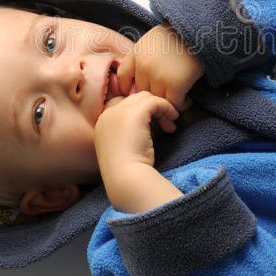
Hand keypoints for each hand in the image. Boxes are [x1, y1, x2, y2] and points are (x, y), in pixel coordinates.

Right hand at [95, 92, 182, 212]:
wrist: (125, 178)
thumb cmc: (127, 170)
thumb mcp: (123, 147)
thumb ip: (128, 133)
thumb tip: (148, 124)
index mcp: (102, 123)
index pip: (121, 104)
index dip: (138, 111)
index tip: (151, 125)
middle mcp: (108, 114)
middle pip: (134, 99)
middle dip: (151, 109)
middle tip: (165, 125)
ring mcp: (119, 111)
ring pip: (145, 97)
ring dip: (160, 107)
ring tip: (170, 124)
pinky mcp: (135, 112)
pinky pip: (155, 101)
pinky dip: (166, 108)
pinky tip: (173, 121)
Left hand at [117, 24, 203, 110]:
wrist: (200, 31)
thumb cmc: (179, 35)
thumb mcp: (152, 40)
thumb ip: (141, 57)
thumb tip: (136, 83)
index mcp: (137, 54)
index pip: (123, 78)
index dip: (128, 89)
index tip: (140, 94)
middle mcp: (144, 66)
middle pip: (141, 93)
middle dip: (152, 98)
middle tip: (164, 99)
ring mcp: (158, 76)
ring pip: (157, 101)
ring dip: (167, 104)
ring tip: (177, 101)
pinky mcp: (175, 85)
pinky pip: (173, 105)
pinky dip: (180, 106)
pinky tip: (187, 99)